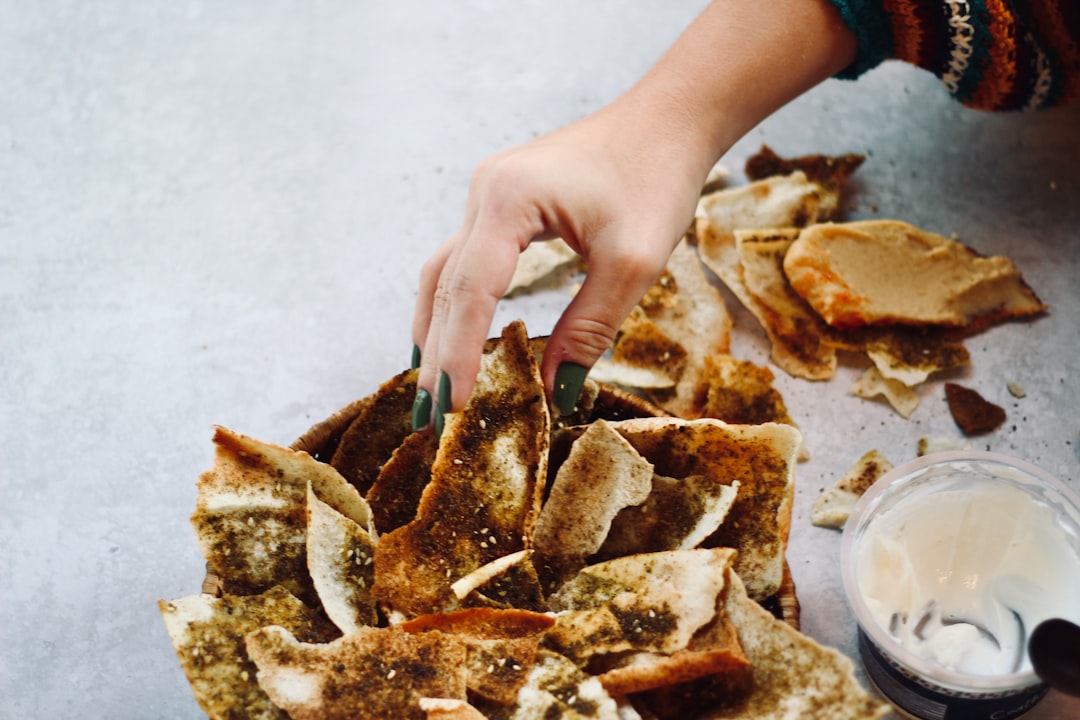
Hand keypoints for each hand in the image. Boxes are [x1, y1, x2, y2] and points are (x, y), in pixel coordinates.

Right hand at [412, 106, 709, 427]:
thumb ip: (588, 329)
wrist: (668, 118)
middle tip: (430, 416)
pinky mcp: (500, 198)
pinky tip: (449, 333)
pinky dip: (454, 302)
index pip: (471, 293)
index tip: (451, 408)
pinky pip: (463, 258)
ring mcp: (487, 191)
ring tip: (431, 386)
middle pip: (446, 286)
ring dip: (437, 329)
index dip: (458, 355)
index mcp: (509, 200)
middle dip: (437, 354)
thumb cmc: (656, 178)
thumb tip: (553, 391)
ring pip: (445, 272)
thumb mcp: (632, 264)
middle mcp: (484, 192)